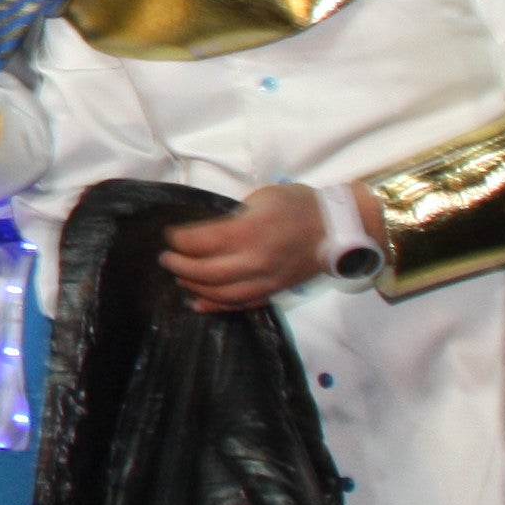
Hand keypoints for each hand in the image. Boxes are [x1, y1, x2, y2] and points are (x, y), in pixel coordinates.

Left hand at [160, 184, 331, 311]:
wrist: (339, 228)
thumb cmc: (299, 205)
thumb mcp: (260, 199)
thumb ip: (232, 218)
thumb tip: (208, 231)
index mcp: (249, 232)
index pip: (199, 242)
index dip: (178, 239)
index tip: (169, 234)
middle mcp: (255, 261)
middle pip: (205, 272)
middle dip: (179, 265)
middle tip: (166, 258)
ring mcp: (266, 280)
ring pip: (220, 293)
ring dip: (194, 286)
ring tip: (179, 276)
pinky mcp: (275, 291)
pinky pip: (241, 304)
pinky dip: (217, 305)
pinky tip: (199, 302)